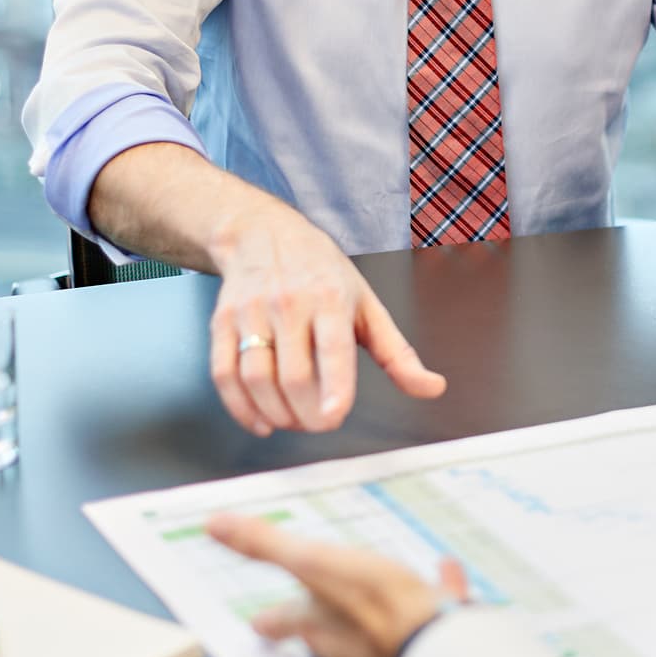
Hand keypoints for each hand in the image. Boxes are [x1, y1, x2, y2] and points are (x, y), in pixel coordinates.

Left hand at [207, 511, 468, 656]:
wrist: (434, 637)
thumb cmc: (372, 601)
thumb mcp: (311, 563)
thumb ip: (265, 544)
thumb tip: (214, 525)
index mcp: (318, 623)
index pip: (284, 621)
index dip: (270, 620)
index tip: (257, 621)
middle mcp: (349, 638)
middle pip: (328, 632)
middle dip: (320, 623)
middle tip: (313, 618)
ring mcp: (393, 639)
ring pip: (379, 627)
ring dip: (377, 607)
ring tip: (384, 585)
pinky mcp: (434, 628)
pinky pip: (433, 605)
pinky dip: (437, 590)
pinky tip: (448, 571)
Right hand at [208, 194, 446, 434]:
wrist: (262, 234)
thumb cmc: (320, 272)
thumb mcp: (366, 304)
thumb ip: (398, 353)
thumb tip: (433, 388)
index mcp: (331, 298)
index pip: (333, 348)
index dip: (334, 387)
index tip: (336, 415)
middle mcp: (289, 303)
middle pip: (294, 375)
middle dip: (308, 414)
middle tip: (320, 423)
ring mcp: (252, 311)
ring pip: (257, 378)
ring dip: (277, 414)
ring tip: (294, 421)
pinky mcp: (222, 321)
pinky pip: (224, 374)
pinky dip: (240, 408)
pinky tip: (261, 420)